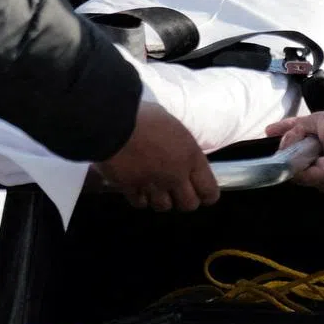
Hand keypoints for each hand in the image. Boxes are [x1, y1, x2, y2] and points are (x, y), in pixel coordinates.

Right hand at [98, 102, 218, 211]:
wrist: (114, 125)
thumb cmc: (145, 117)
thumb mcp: (172, 125)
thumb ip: (179, 142)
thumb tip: (179, 146)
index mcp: (191, 157)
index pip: (209, 190)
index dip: (207, 195)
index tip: (203, 193)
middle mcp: (175, 176)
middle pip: (188, 205)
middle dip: (184, 200)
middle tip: (178, 191)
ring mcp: (153, 186)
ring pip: (163, 207)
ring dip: (161, 199)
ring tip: (155, 187)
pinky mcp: (131, 190)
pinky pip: (141, 203)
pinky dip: (140, 198)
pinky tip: (138, 186)